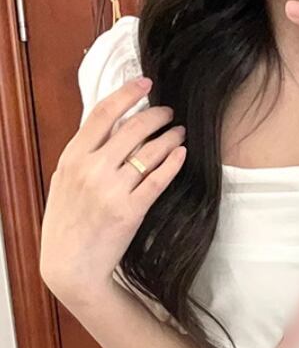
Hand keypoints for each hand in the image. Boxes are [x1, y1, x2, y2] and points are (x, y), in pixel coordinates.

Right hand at [40, 76, 186, 301]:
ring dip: (169, 137)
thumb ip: (84, 155)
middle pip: (132, 129)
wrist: (70, 264)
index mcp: (73, 157)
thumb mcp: (66, 181)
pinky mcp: (130, 211)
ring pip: (148, 152)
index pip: (102, 113)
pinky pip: (157, 180)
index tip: (145, 83)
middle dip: (156, 115)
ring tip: (181, 131)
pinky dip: (172, 163)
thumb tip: (110, 130)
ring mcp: (112, 190)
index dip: (127, 94)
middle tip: (170, 112)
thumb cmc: (68, 223)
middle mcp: (92, 169)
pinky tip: (182, 153)